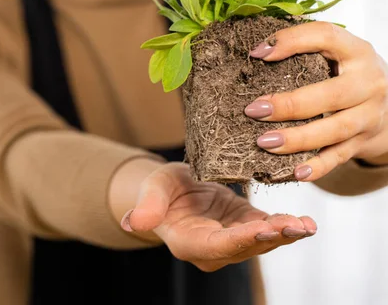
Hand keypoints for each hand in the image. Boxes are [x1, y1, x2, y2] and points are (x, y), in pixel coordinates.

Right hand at [120, 162, 315, 270]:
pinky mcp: (246, 224)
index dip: (240, 238)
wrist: (173, 190)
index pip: (218, 245)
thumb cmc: (160, 189)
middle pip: (246, 246)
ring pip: (262, 240)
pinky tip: (306, 222)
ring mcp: (233, 238)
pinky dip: (286, 226)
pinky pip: (267, 227)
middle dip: (272, 236)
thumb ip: (147, 207)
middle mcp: (215, 248)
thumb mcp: (153, 190)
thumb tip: (132, 222)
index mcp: (190, 242)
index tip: (261, 227)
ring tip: (307, 226)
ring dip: (285, 233)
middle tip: (296, 226)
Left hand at [245, 21, 387, 180]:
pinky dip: (317, 167)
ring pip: (335, 130)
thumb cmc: (350, 70)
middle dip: (289, 105)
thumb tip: (259, 49)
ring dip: (297, 138)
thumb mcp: (338, 50)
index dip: (292, 41)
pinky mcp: (364, 141)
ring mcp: (370, 115)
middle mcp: (369, 82)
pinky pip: (339, 157)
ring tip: (264, 142)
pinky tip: (295, 172)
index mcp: (358, 51)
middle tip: (253, 110)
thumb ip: (305, 44)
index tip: (258, 54)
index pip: (326, 36)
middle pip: (331, 95)